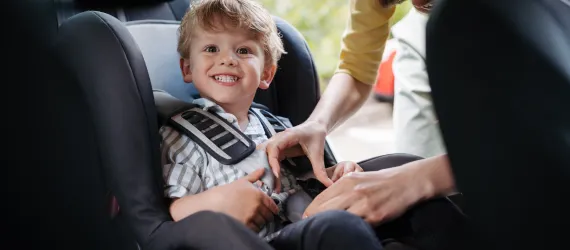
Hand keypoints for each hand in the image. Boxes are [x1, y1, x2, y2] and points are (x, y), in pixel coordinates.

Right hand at [209, 168, 278, 231]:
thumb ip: (254, 176)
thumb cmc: (228, 191)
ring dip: (260, 223)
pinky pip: (255, 229)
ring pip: (262, 223)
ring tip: (255, 221)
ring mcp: (251, 216)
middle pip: (268, 215)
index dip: (274, 209)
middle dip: (266, 216)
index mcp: (258, 195)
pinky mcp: (246, 225)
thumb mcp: (242, 181)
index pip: (271, 204)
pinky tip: (250, 225)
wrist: (215, 202)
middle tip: (263, 217)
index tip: (274, 211)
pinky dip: (254, 229)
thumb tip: (263, 169)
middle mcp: (257, 206)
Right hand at [262, 120, 333, 190]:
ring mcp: (277, 143)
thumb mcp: (318, 153)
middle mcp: (278, 138)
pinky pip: (270, 159)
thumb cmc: (315, 135)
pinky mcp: (278, 149)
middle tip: (268, 183)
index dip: (272, 161)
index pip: (273, 147)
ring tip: (269, 184)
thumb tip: (328, 184)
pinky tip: (273, 180)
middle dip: (264, 167)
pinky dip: (270, 169)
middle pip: (264, 152)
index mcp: (287, 136)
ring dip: (265, 168)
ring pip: (264, 155)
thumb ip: (320, 169)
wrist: (315, 127)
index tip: (276, 174)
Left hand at [303, 163, 431, 224]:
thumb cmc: (381, 181)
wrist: (406, 182)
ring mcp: (364, 204)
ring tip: (324, 231)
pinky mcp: (374, 215)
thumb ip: (342, 187)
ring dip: (329, 225)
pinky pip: (356, 225)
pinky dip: (348, 229)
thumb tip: (325, 201)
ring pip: (338, 218)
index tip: (304, 217)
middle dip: (314, 219)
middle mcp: (353, 191)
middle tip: (308, 227)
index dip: (310, 210)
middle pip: (325, 209)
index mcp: (347, 181)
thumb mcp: (358, 177)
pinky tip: (344, 231)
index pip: (321, 197)